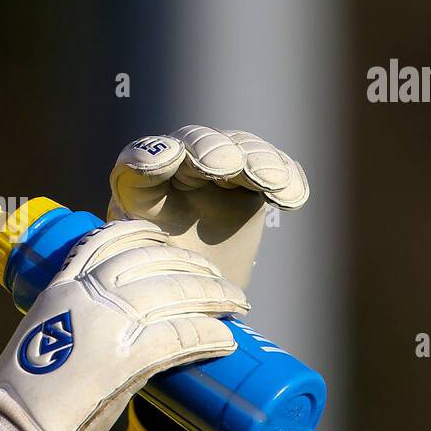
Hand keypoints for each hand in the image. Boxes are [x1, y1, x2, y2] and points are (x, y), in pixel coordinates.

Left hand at [107, 126, 308, 291]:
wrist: (195, 287)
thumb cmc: (160, 278)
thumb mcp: (145, 268)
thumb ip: (145, 253)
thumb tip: (159, 260)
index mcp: (139, 186)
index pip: (139, 158)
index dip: (151, 156)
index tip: (168, 160)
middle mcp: (178, 168)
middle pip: (195, 142)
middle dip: (211, 150)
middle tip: (224, 166)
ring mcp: (220, 170)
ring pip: (241, 148)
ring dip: (258, 161)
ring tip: (270, 183)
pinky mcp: (254, 181)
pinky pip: (275, 168)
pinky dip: (287, 179)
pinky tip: (291, 200)